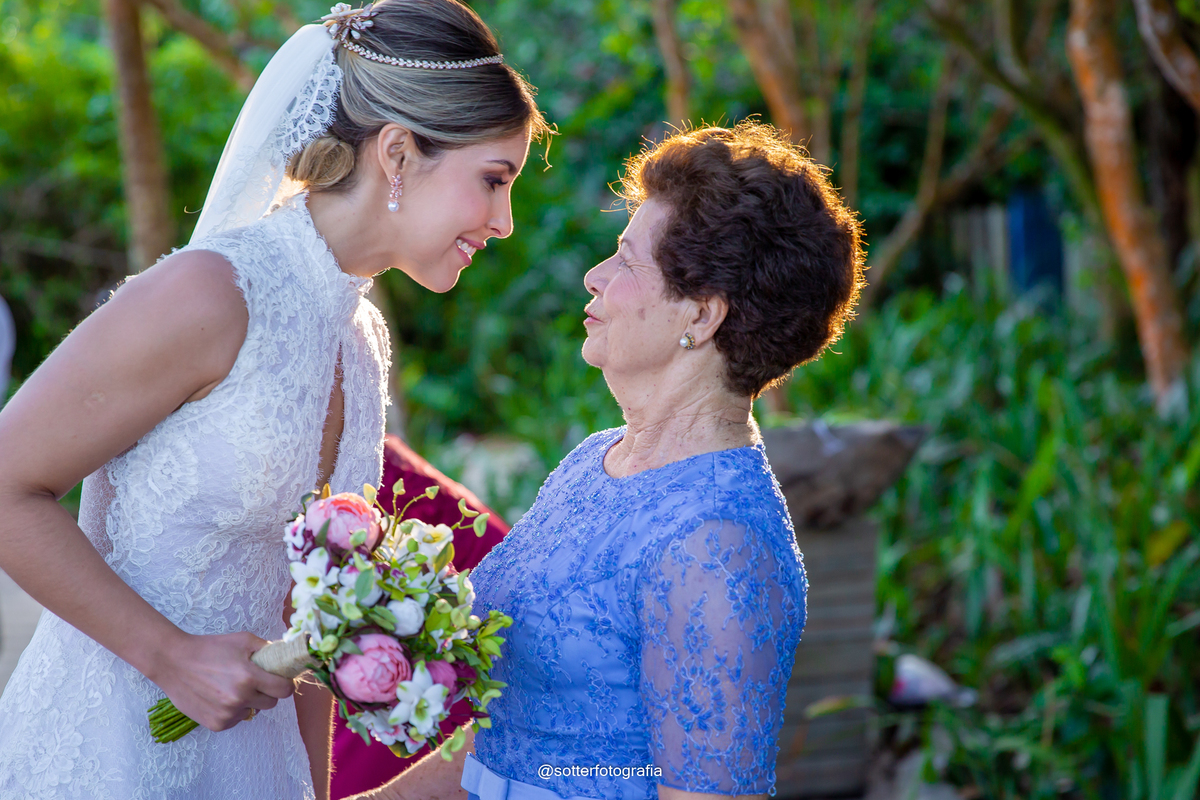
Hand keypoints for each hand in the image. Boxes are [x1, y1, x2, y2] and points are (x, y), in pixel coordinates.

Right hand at [149, 631, 295, 731]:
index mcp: (249, 677)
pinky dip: (234, 710)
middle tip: (255, 681)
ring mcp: (227, 714)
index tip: (281, 679)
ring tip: (231, 686)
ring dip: (249, 701)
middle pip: (272, 703)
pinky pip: (237, 719)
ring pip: (254, 711)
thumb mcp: (242, 640)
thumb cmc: (210, 648)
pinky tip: (220, 696)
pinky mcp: (216, 724)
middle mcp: (239, 698)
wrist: (174, 662)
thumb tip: (285, 657)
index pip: (284, 690)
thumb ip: (267, 649)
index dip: (286, 684)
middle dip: (268, 692)